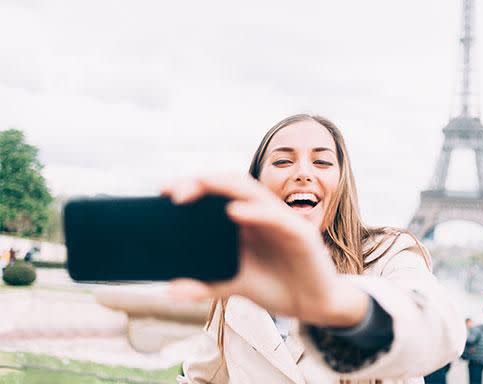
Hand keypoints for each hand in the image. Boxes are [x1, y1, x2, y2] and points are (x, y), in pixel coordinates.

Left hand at [161, 175, 368, 326]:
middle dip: (203, 182)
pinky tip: (234, 212)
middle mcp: (262, 214)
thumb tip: (170, 289)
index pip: (218, 194)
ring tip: (200, 186)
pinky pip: (276, 217)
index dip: (192, 187)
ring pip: (253, 191)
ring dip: (225, 186)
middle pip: (232, 184)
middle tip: (175, 194)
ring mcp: (282, 220)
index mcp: (246, 221)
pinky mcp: (300, 233)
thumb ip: (207, 284)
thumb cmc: (278, 287)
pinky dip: (255, 211)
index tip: (162, 193)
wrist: (315, 305)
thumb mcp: (236, 285)